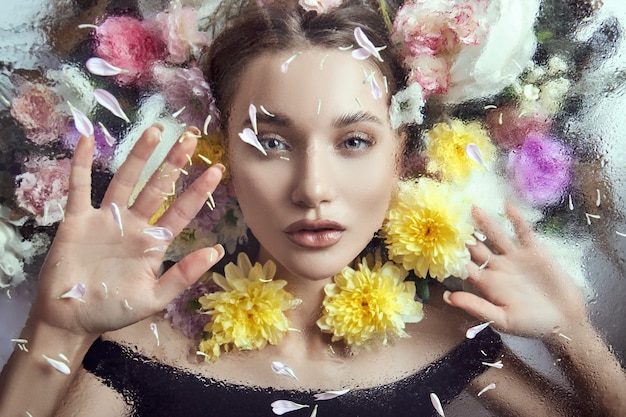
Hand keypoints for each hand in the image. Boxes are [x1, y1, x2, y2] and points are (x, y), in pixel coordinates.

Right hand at [30, 125, 224, 338]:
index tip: (218, 169)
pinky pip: (79, 188)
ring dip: (138, 157)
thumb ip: (184, 275)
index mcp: (153, 243)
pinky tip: (86, 140)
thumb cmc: (114, 310)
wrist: (71, 320)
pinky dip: (81, 165)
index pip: (181, 210)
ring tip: (154, 131)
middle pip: (157, 188)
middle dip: (173, 163)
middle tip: (189, 138)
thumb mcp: (154, 298)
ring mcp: (105, 220)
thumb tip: (216, 251)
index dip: (198, 190)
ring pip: (124, 181)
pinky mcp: (77, 221)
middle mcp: (133, 225)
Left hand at [444, 203, 586, 338]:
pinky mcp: (534, 251)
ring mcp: (514, 258)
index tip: (436, 241)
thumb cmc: (531, 325)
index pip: (464, 265)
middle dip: (464, 234)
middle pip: (476, 247)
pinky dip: (516, 219)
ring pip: (496, 236)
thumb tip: (447, 298)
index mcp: (486, 283)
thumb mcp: (502, 320)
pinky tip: (507, 205)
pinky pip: (523, 232)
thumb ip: (476, 307)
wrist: (564, 322)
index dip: (451, 255)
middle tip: (449, 217)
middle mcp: (497, 267)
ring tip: (472, 207)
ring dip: (485, 222)